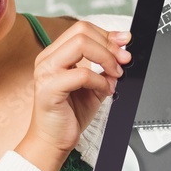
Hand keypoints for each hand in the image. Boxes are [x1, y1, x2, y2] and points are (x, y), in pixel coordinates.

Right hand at [19, 22, 130, 170]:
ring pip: (80, 45)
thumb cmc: (69, 114)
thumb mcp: (93, 86)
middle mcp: (48, 59)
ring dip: (106, 58)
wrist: (53, 141)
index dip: (107, 34)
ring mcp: (46, 72)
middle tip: (123, 61)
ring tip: (115, 75)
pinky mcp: (50, 89)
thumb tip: (122, 55)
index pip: (82, 29)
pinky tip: (105, 90)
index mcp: (55, 54)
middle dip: (109, 45)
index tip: (124, 43)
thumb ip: (105, 70)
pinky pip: (82, 74)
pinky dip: (100, 80)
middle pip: (82, 32)